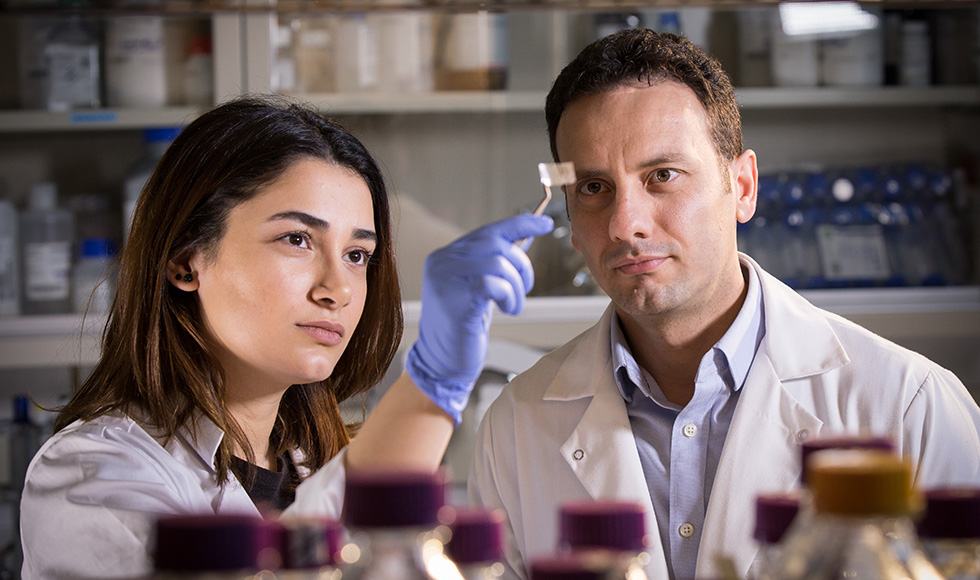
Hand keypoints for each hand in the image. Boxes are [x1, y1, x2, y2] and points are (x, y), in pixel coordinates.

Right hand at [405, 214, 554, 424]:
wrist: (441, 361)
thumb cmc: (462, 326)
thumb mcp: (475, 288)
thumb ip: (492, 263)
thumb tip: (525, 238)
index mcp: (446, 255)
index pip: (488, 230)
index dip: (521, 223)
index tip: (545, 223)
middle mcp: (442, 262)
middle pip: (497, 244)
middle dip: (522, 265)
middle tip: (525, 287)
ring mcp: (446, 280)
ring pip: (499, 263)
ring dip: (517, 287)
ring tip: (514, 305)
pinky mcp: (456, 300)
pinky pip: (494, 284)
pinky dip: (510, 296)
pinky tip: (508, 309)